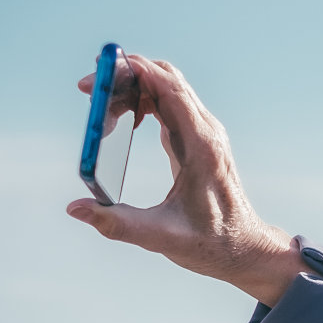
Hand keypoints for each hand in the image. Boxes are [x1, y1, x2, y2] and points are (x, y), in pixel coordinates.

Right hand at [65, 56, 306, 306]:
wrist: (246, 249)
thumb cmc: (213, 244)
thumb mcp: (163, 238)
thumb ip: (118, 224)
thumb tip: (75, 209)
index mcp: (201, 147)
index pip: (169, 87)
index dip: (131, 72)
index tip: (97, 79)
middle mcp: (207, 133)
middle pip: (165, 79)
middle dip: (125, 75)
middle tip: (90, 94)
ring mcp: (205, 134)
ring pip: (167, 87)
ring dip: (132, 89)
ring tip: (103, 114)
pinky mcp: (200, 139)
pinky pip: (170, 104)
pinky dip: (143, 102)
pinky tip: (126, 124)